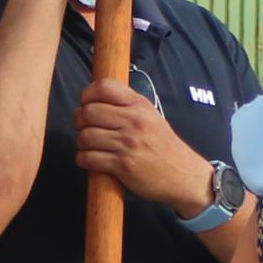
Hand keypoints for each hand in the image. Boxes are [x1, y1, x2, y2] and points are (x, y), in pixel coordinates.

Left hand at [76, 76, 217, 215]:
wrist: (183, 175)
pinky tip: (90, 159)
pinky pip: (88, 158)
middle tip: (83, 127)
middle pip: (88, 112)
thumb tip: (96, 99)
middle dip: (79, 120)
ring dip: (81, 142)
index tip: (86, 103)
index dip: (87, 94)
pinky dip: (83, 159)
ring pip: (85, 136)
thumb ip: (127, 106)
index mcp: (140, 106)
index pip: (103, 87)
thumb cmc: (164, 147)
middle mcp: (133, 122)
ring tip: (89, 145)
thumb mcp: (152, 117)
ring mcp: (127, 144)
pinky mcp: (122, 165)